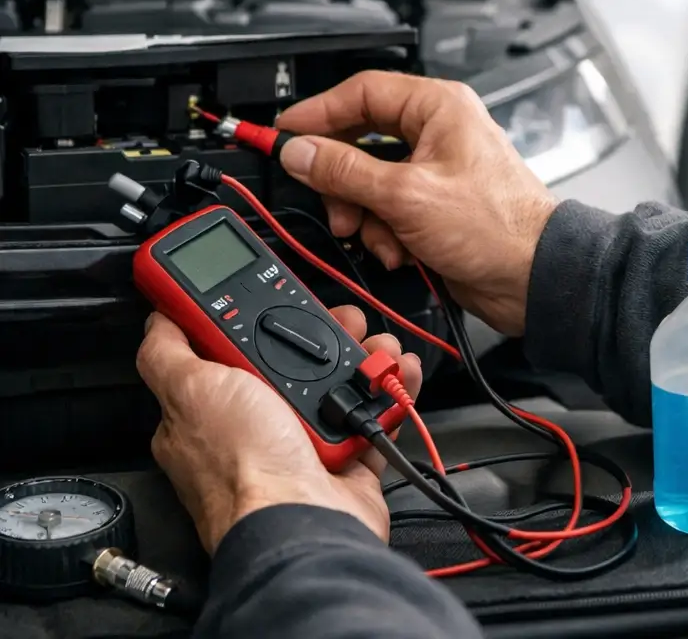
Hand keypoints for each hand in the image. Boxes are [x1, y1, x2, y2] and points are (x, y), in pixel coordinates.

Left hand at [136, 308, 422, 552]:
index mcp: (211, 413)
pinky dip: (392, 391)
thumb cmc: (244, 466)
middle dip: (324, 334)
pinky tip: (400, 371)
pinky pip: (375, 414)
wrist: (304, 519)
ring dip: (365, 356)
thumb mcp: (190, 390)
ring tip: (377, 345)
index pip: (229, 353)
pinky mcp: (347, 459)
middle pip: (292, 364)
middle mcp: (257, 430)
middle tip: (343, 318)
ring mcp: (303, 445)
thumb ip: (166, 352)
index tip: (278, 299)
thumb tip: (157, 318)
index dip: (255, 322)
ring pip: (339, 385)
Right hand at [274, 72, 557, 336]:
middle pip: (359, 140)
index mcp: (439, 107)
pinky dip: (385, 234)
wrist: (532, 278)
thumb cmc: (498, 227)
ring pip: (368, 181)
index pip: (361, 92)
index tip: (284, 135)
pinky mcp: (434, 207)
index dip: (317, 113)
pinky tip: (401, 251)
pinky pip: (387, 211)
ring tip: (379, 237)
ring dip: (365, 216)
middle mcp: (438, 132)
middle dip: (342, 181)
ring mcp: (435, 171)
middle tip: (334, 205)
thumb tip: (300, 152)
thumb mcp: (406, 195)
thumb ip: (345, 171)